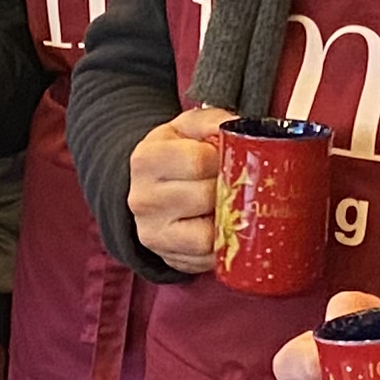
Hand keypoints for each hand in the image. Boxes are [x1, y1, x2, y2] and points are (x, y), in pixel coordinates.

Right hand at [128, 106, 230, 273]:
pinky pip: (209, 258)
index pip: (198, 161)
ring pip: (209, 235)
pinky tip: (222, 226)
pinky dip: (223, 244)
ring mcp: (153, 234)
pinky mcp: (168, 257)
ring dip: (227, 219)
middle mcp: (143, 199)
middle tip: (233, 182)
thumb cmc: (174, 154)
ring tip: (228, 204)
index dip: (223, 159)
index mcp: (146, 159)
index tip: (226, 158)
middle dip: (229, 189)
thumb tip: (237, 129)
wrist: (147, 187)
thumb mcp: (186, 127)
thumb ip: (212, 120)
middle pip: (207, 197)